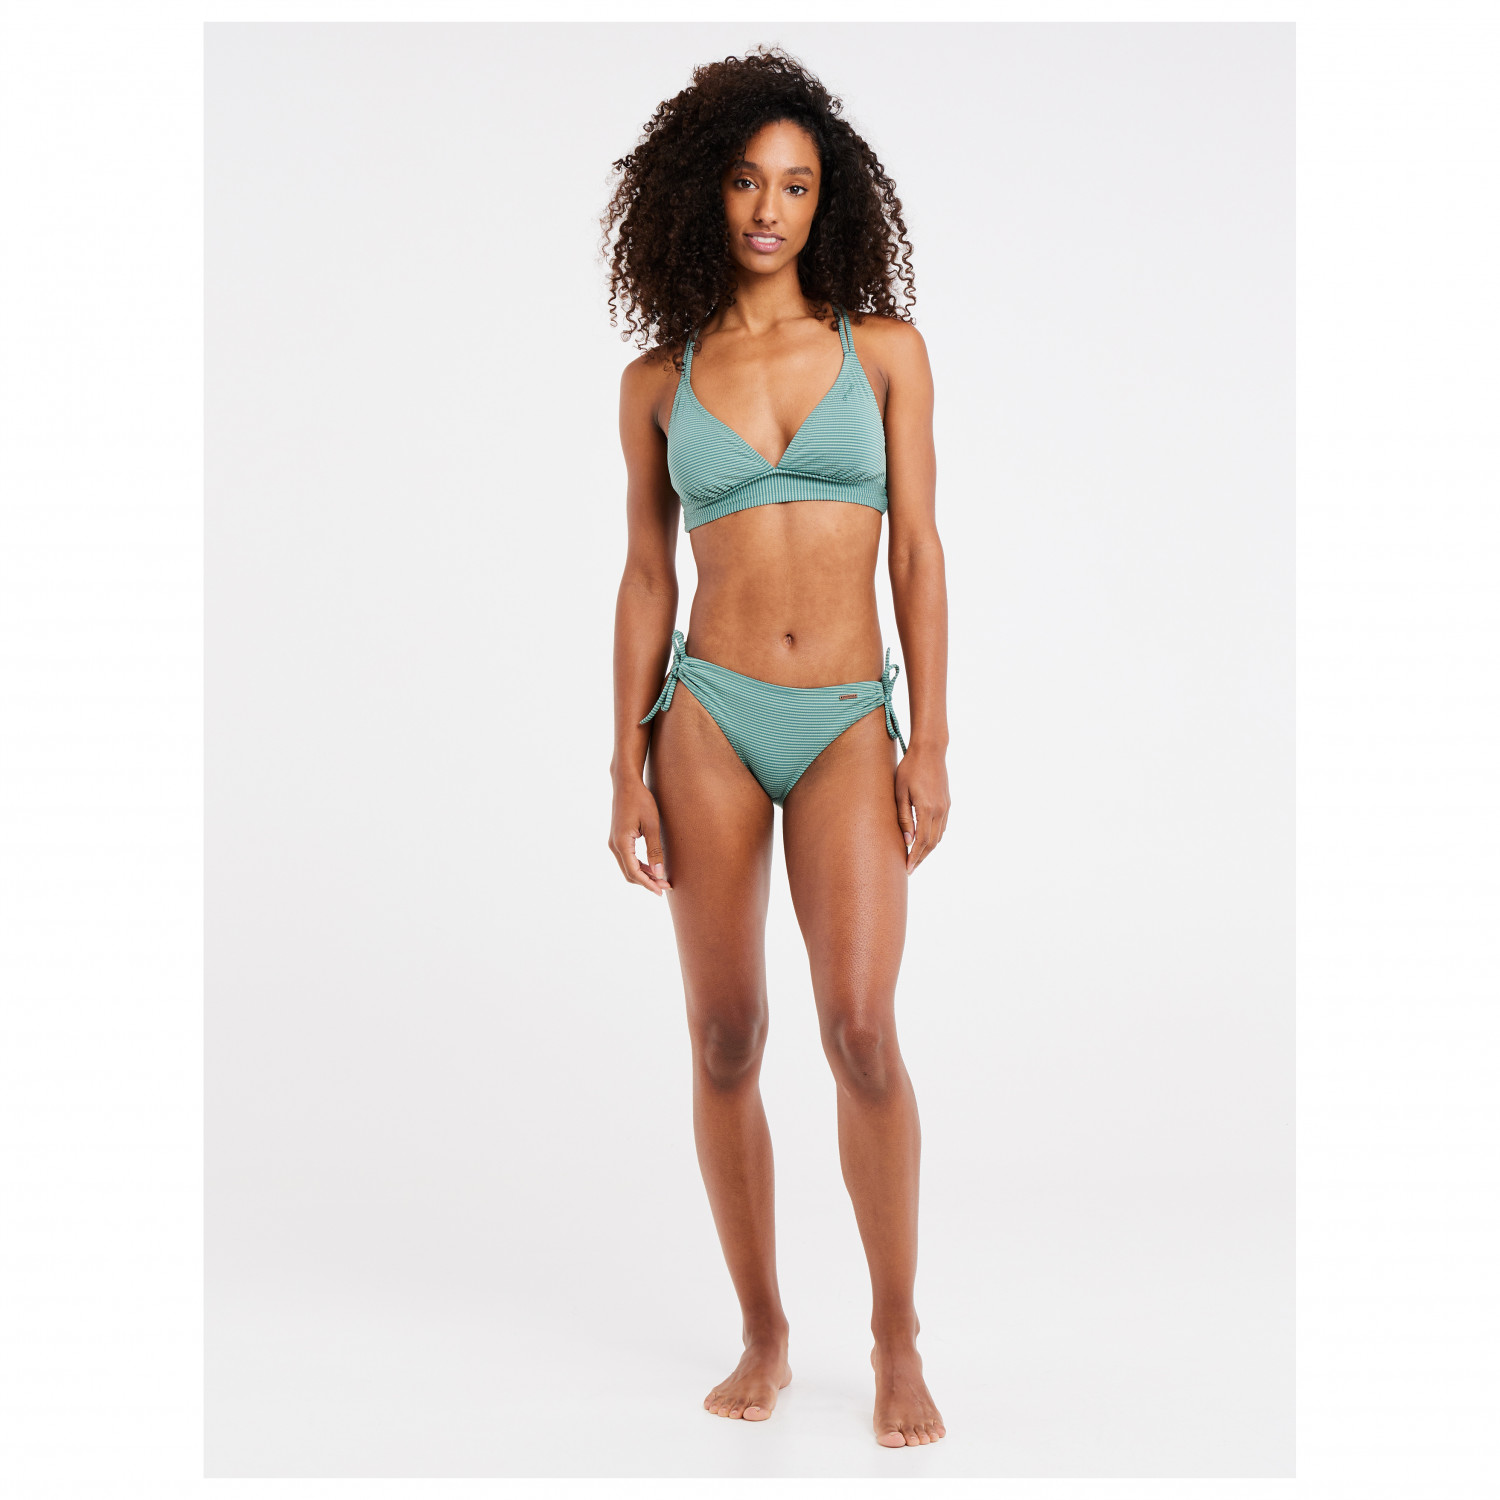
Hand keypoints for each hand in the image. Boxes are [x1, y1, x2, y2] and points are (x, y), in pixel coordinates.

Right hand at [608, 776, 671, 895]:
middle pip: (629, 873)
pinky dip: (639, 866)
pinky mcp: (617, 839)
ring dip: (643, 875)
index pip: (634, 872)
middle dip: (647, 882)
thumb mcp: (652, 825)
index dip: (648, 884)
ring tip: (661, 879)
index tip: (662, 891)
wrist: (626, 783)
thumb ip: (655, 850)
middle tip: (665, 886)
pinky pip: (627, 859)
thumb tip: (659, 873)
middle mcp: (614, 845)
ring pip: (627, 867)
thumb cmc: (641, 800)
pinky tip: (652, 867)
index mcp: (622, 843)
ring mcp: (614, 842)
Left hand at [894, 744, 949, 873]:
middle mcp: (939, 811)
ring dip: (928, 849)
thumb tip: (907, 840)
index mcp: (927, 809)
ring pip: (939, 836)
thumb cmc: (909, 768)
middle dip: (921, 858)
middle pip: (932, 843)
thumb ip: (904, 817)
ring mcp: (945, 807)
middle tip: (910, 868)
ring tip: (916, 858)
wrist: (930, 750)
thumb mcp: (900, 792)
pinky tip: (925, 841)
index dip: (914, 857)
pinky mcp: (947, 803)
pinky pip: (942, 827)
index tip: (908, 869)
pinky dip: (934, 838)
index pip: (921, 841)